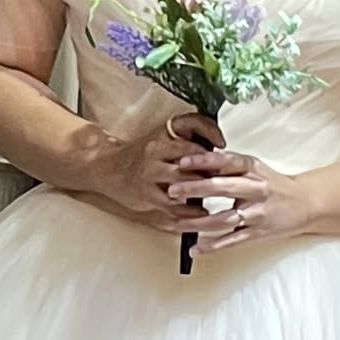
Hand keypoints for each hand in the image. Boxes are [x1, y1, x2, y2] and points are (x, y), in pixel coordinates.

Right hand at [87, 113, 224, 230]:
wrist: (108, 168)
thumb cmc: (141, 153)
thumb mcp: (161, 136)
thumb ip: (186, 137)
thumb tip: (218, 144)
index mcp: (162, 134)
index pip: (191, 125)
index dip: (211, 134)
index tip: (224, 144)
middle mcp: (156, 150)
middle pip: (193, 158)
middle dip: (213, 169)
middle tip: (231, 177)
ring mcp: (150, 172)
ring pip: (186, 182)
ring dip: (205, 190)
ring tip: (221, 195)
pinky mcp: (146, 193)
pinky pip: (174, 204)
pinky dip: (190, 211)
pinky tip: (202, 214)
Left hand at [165, 149, 315, 252]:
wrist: (306, 203)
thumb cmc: (273, 184)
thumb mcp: (254, 168)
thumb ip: (228, 166)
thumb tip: (196, 161)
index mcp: (253, 168)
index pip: (226, 161)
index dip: (204, 161)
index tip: (183, 162)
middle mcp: (255, 189)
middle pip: (222, 188)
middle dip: (195, 189)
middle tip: (173, 190)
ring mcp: (257, 212)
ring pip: (224, 218)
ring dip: (197, 222)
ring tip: (175, 224)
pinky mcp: (258, 232)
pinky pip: (233, 240)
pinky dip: (213, 246)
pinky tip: (196, 248)